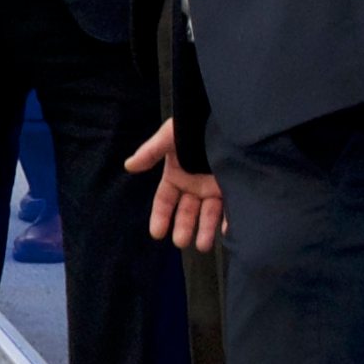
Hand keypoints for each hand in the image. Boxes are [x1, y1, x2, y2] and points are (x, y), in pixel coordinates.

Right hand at [127, 119, 225, 251]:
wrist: (228, 119)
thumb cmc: (194, 125)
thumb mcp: (170, 136)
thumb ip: (151, 152)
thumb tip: (128, 165)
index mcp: (177, 174)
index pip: (165, 200)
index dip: (160, 216)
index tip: (157, 234)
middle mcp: (194, 185)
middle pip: (186, 211)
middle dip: (183, 227)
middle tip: (181, 241)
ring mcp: (214, 187)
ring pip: (208, 213)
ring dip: (205, 230)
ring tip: (202, 245)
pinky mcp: (235, 186)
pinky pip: (232, 208)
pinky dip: (230, 221)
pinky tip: (227, 232)